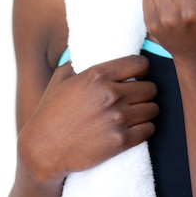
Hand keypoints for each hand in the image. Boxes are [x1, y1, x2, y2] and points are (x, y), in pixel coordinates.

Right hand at [18, 55, 158, 181]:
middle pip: (150, 88)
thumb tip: (92, 47)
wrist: (43, 150)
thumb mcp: (61, 78)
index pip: (140, 63)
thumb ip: (79, 61)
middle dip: (146, 91)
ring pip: (153, 109)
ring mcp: (117, 118)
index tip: (139, 75)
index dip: (142, 68)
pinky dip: (146, 128)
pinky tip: (138, 127)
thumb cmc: (50, 112)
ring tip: (139, 112)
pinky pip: (149, 129)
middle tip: (138, 96)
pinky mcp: (120, 141)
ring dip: (148, 110)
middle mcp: (111, 94)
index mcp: (98, 75)